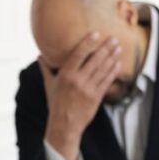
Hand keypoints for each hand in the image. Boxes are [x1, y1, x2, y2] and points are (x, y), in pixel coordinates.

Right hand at [40, 33, 121, 159]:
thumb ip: (46, 69)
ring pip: (103, 70)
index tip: (96, 34)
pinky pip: (106, 82)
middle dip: (106, 49)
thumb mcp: (49, 85)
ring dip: (112, 58)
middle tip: (114, 39)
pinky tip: (118, 64)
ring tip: (118, 48)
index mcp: (66, 75)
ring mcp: (88, 89)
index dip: (88, 43)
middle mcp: (78, 81)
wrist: (64, 125)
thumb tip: (39, 55)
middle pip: (95, 61)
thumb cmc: (56, 104)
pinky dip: (113, 72)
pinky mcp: (96, 98)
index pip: (78, 55)